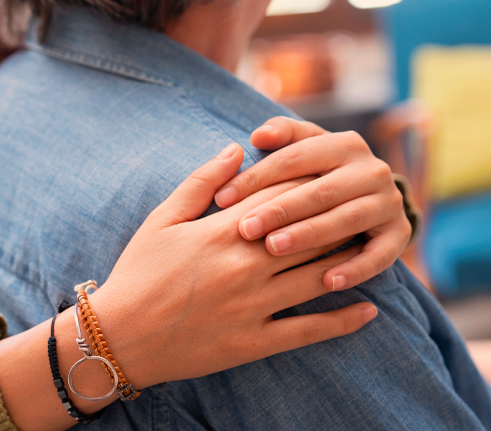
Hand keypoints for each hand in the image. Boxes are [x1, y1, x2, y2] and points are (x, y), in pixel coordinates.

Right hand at [92, 143, 377, 388]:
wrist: (120, 337)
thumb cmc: (138, 271)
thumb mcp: (162, 218)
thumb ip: (201, 182)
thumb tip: (235, 149)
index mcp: (223, 231)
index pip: (280, 196)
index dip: (310, 182)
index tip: (333, 172)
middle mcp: (245, 265)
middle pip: (308, 232)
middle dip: (338, 215)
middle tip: (365, 203)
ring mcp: (253, 305)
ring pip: (317, 275)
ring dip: (349, 259)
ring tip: (371, 246)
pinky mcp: (255, 341)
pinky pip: (309, 330)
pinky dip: (342, 319)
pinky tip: (368, 309)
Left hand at [213, 117, 411, 291]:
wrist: (374, 198)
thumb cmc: (320, 174)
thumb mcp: (304, 148)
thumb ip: (282, 136)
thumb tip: (257, 135)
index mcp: (343, 144)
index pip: (294, 158)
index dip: (256, 177)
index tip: (222, 198)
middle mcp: (371, 170)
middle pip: (319, 190)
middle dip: (279, 210)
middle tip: (245, 229)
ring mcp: (389, 203)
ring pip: (345, 220)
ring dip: (309, 235)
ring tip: (274, 249)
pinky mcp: (399, 235)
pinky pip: (379, 255)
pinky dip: (355, 269)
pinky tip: (327, 282)